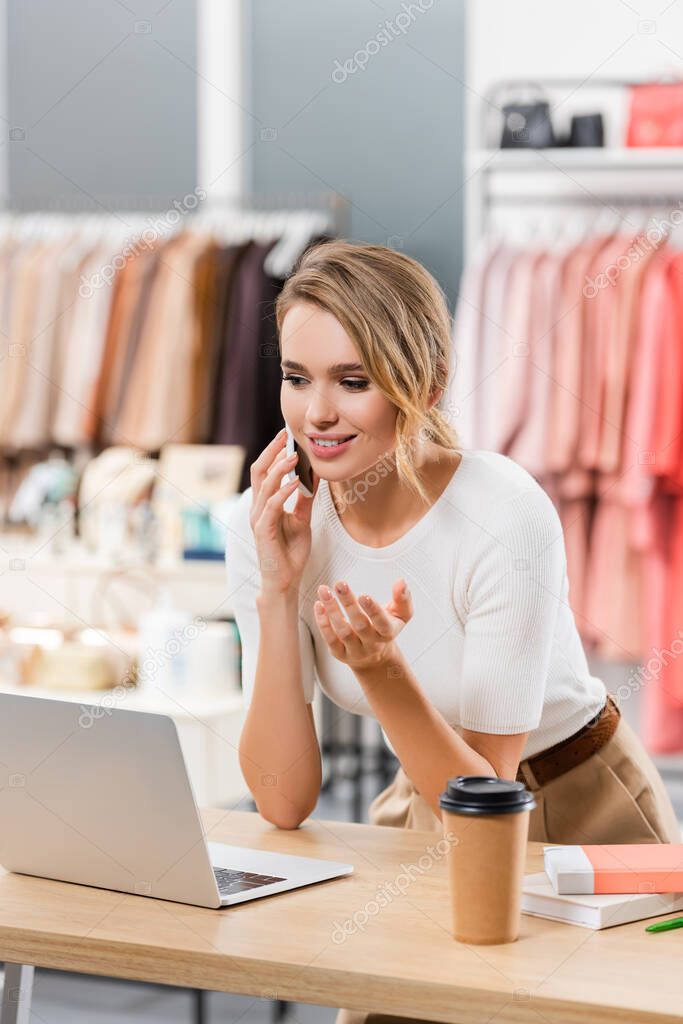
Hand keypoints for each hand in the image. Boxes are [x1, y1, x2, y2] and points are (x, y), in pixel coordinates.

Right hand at [249, 428, 318, 594]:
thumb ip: (306, 499)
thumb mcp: (303, 520)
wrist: (285, 580)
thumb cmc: (290, 552)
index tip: (287, 435)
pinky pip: (273, 505)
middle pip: (258, 471)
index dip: (273, 452)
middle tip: (286, 435)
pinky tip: (298, 482)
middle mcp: (257, 508)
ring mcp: (258, 518)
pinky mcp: (263, 530)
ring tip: (295, 455)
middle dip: (272, 451)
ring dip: (281, 468)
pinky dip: (285, 492)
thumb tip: (315, 476)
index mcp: (264, 503)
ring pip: (265, 485)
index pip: (265, 470)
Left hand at [314, 578, 412, 670]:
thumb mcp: (400, 615)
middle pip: (360, 625)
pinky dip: (323, 623)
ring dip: (332, 610)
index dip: (373, 610)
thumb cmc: (385, 629)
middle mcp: (372, 644)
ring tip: (324, 591)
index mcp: (388, 633)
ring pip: (343, 632)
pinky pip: (330, 639)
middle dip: (349, 604)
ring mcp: (355, 651)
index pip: (382, 623)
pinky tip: (319, 605)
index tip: (364, 595)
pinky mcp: (339, 653)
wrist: (375, 658)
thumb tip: (401, 582)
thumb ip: (402, 598)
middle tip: (340, 584)